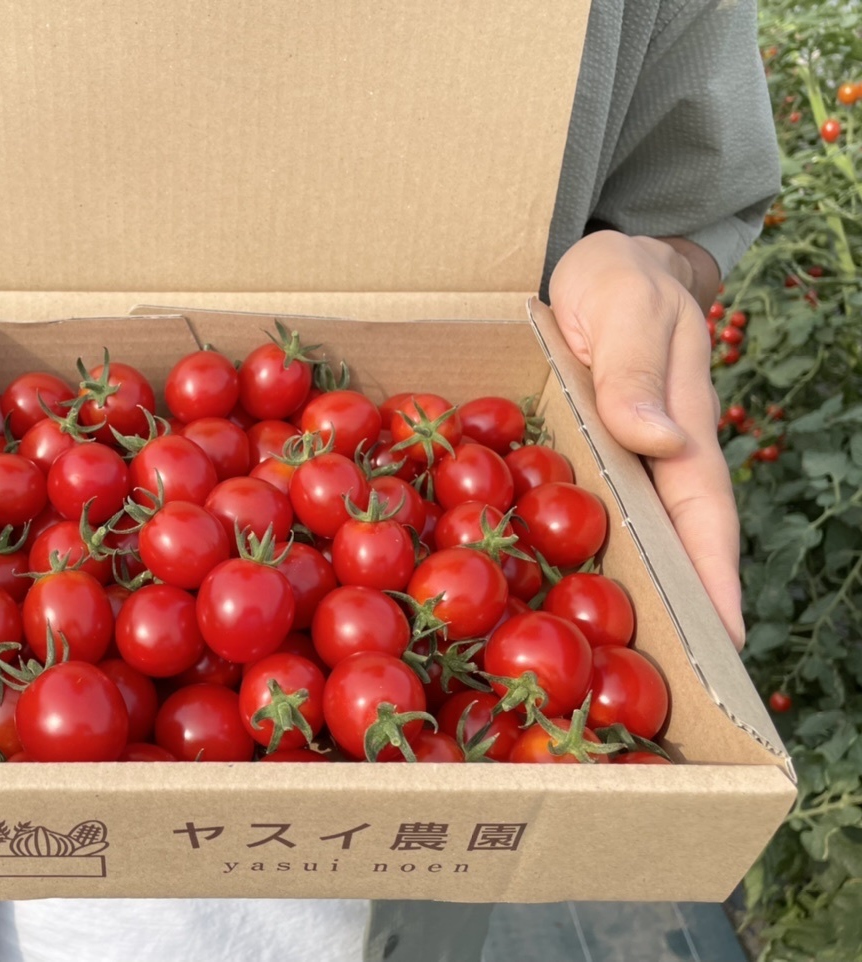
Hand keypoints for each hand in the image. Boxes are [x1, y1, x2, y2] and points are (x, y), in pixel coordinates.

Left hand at [548, 231, 743, 647]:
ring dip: (628, 599)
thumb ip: (638, 370)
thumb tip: (659, 441)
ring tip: (614, 670)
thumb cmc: (621, 279)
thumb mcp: (628, 306)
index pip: (704, 517)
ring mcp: (619, 464)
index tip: (725, 647)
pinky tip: (549, 598)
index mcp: (683, 430)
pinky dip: (575, 558)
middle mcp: (656, 459)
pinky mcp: (582, 458)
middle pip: (672, 547)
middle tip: (674, 692)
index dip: (714, 581)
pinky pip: (579, 516)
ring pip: (629, 541)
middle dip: (679, 616)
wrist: (601, 261)